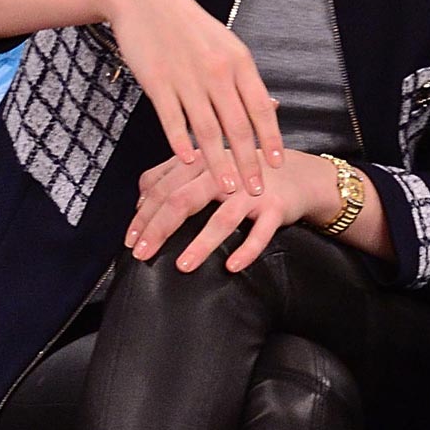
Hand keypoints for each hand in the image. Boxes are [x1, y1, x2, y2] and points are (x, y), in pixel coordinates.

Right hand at [104, 0, 283, 192]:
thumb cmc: (186, 24)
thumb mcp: (225, 44)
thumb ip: (245, 79)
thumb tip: (272, 108)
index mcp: (238, 61)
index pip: (261, 107)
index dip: (271, 138)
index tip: (278, 164)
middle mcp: (217, 71)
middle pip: (237, 126)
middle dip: (249, 162)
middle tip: (256, 190)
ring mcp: (187, 78)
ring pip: (207, 129)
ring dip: (218, 162)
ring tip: (227, 187)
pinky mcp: (157, 81)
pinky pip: (173, 118)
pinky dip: (180, 141)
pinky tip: (188, 162)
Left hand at [126, 147, 341, 272]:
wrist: (299, 173)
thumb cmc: (246, 174)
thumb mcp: (209, 168)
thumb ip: (174, 176)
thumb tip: (141, 200)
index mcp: (203, 162)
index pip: (163, 187)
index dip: (144, 214)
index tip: (130, 240)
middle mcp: (225, 173)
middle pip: (183, 200)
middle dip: (159, 229)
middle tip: (142, 253)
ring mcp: (251, 191)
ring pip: (221, 218)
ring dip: (200, 244)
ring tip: (183, 266)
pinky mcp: (276, 207)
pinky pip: (260, 233)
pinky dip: (247, 250)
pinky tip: (233, 267)